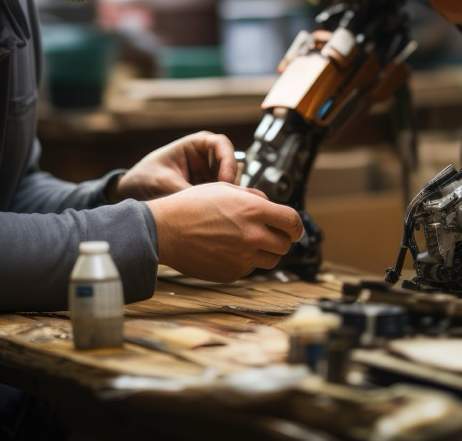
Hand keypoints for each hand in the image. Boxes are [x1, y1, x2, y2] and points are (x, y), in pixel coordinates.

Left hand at [112, 131, 237, 200]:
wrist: (130, 193)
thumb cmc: (144, 178)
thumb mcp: (163, 183)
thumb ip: (186, 192)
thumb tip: (209, 205)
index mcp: (195, 145)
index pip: (221, 144)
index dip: (228, 160)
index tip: (225, 180)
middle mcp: (204, 159)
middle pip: (229, 166)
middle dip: (228, 182)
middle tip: (224, 200)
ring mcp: (206, 176)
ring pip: (226, 184)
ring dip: (223, 196)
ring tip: (214, 209)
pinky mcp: (204, 193)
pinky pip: (217, 198)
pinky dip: (217, 206)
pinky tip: (210, 215)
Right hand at [146, 183, 304, 281]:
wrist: (166, 229)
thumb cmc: (192, 205)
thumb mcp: (226, 189)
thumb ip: (254, 198)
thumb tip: (272, 207)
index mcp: (254, 211)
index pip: (293, 222)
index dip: (295, 226)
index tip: (294, 228)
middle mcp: (252, 236)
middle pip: (285, 244)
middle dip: (280, 238)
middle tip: (268, 233)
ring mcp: (243, 257)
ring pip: (270, 260)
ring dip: (265, 251)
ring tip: (246, 241)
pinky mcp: (231, 274)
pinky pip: (249, 268)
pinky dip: (244, 261)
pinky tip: (228, 249)